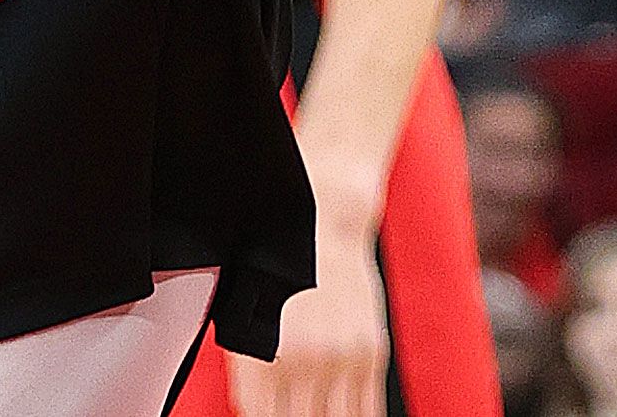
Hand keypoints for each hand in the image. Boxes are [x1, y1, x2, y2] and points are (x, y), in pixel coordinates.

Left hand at [230, 217, 390, 416]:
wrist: (323, 218)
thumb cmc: (275, 261)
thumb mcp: (245, 315)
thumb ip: (251, 373)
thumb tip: (259, 410)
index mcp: (266, 355)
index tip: (271, 413)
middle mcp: (307, 363)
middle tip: (293, 409)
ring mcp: (342, 359)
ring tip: (319, 408)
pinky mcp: (372, 352)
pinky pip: (367, 409)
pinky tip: (343, 409)